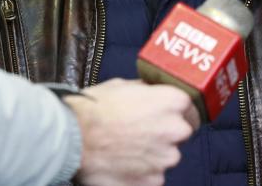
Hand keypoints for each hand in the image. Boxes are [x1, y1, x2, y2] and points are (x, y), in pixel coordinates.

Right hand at [64, 78, 198, 185]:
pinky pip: (151, 177)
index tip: (165, 115)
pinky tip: (122, 165)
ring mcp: (165, 160)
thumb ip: (148, 91)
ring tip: (126, 150)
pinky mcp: (151, 182)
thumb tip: (155, 92)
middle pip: (180, 134)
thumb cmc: (95, 109)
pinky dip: (140, 173)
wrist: (71, 138)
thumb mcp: (125, 85)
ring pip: (166, 157)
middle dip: (166, 134)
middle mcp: (176, 131)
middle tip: (142, 133)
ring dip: (152, 155)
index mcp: (174, 102)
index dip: (176, 112)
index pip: (191, 107)